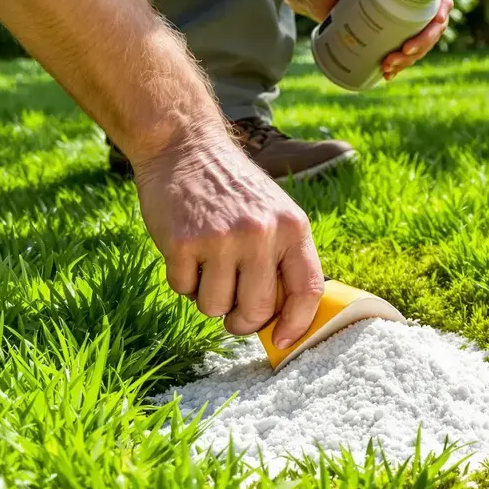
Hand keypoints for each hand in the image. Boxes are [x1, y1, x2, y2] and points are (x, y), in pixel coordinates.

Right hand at [132, 132, 323, 347]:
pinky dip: (182, 281)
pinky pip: (183, 290)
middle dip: (242, 321)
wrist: (185, 148)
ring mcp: (221, 238)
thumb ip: (284, 259)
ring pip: (215, 308)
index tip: (283, 341)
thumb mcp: (275, 213)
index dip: (297, 324)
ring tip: (207, 266)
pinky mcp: (182, 242)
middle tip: (232, 311)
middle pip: (257, 311)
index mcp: (292, 227)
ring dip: (208, 298)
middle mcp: (261, 233)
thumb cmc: (233, 191)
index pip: (306, 291)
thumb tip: (285, 320)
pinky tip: (186, 252)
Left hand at [289, 0, 453, 81]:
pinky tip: (388, 74)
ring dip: (411, 58)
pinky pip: (403, 50)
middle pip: (431, 22)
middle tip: (402, 54)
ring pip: (419, 40)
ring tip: (388, 67)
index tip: (436, 23)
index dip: (442, 9)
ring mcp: (399, 16)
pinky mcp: (388, 31)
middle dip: (423, 43)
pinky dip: (399, 64)